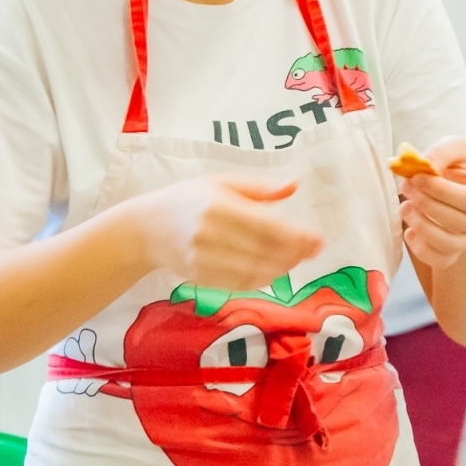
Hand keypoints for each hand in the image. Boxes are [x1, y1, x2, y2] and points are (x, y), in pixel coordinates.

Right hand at [138, 174, 323, 291]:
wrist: (146, 228)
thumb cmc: (188, 199)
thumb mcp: (220, 182)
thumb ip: (258, 187)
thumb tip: (294, 186)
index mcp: (217, 205)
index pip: (265, 225)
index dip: (296, 235)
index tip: (318, 239)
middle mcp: (209, 234)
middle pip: (263, 250)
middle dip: (294, 253)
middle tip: (313, 250)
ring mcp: (203, 259)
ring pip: (254, 271)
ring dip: (281, 268)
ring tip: (296, 259)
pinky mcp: (200, 278)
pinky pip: (240, 283)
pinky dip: (262, 279)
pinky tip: (274, 270)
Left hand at [399, 136, 465, 270]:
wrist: (457, 190)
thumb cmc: (456, 167)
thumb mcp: (454, 150)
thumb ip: (441, 152)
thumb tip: (424, 165)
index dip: (440, 191)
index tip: (417, 177)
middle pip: (458, 222)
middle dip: (426, 204)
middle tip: (407, 187)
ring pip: (448, 244)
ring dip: (421, 225)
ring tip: (406, 207)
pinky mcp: (455, 253)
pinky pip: (440, 261)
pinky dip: (421, 248)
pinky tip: (410, 231)